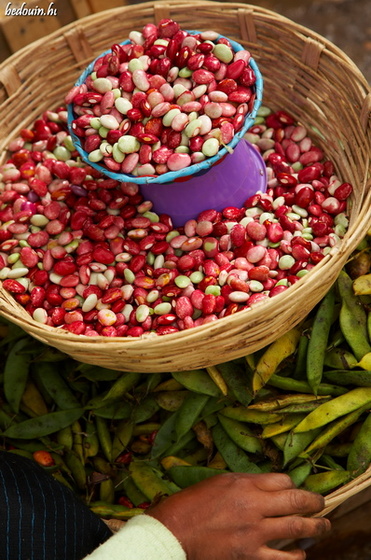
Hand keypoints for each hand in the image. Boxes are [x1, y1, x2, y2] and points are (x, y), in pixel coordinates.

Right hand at [146, 472, 329, 559]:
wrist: (174, 533)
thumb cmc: (192, 505)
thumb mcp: (219, 482)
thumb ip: (246, 483)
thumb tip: (267, 486)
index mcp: (244, 484)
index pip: (283, 480)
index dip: (293, 484)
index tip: (295, 489)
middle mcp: (253, 505)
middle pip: (296, 500)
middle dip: (314, 502)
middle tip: (321, 504)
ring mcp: (254, 532)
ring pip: (297, 527)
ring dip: (316, 527)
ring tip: (323, 527)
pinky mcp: (250, 556)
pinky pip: (283, 558)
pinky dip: (296, 555)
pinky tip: (300, 553)